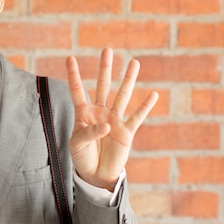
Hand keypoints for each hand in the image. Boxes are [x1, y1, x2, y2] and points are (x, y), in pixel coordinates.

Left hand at [66, 48, 157, 190]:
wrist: (96, 173)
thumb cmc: (83, 156)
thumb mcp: (77, 144)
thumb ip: (89, 132)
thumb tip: (107, 124)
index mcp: (83, 113)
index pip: (77, 90)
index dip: (74, 74)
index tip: (70, 57)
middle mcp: (100, 112)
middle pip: (103, 85)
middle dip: (105, 68)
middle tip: (107, 50)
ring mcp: (114, 119)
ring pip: (122, 96)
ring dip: (128, 80)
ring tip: (134, 63)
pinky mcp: (126, 131)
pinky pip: (136, 117)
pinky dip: (145, 106)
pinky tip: (153, 94)